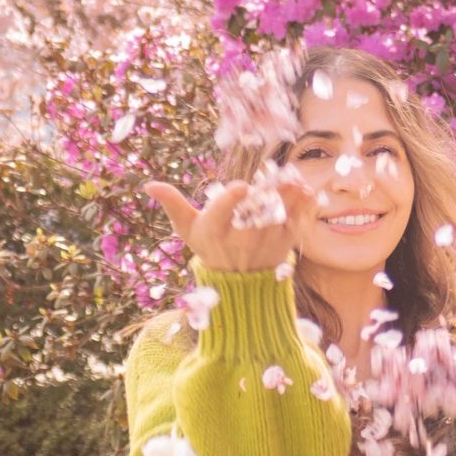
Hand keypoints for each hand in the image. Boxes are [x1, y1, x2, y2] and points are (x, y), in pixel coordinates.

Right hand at [145, 170, 316, 275]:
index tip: (241, 186)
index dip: (231, 201)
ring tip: (290, 178)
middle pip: (257, 210)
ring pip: (282, 210)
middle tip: (274, 174)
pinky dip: (306, 202)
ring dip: (289, 191)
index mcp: (214, 230)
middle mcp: (242, 238)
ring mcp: (267, 240)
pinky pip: (301, 217)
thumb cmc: (210, 246)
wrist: (240, 280)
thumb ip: (173, 204)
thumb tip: (149, 185)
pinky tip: (305, 189)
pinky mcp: (288, 240)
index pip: (221, 215)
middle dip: (268, 191)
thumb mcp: (187, 228)